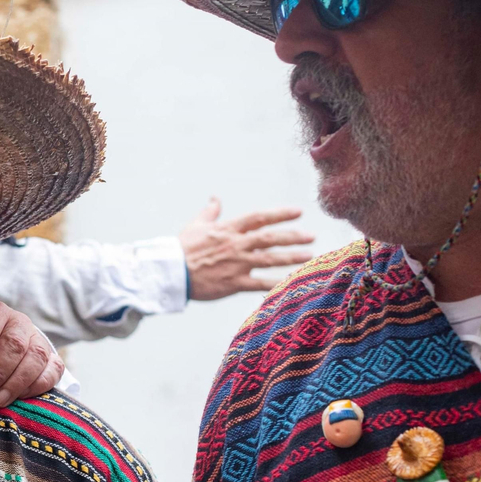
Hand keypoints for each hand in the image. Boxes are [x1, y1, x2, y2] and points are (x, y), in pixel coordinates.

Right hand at [179, 198, 313, 300]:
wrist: (169, 272)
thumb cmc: (181, 248)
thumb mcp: (196, 225)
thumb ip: (210, 211)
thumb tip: (215, 198)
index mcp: (227, 229)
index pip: (259, 218)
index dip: (280, 214)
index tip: (299, 212)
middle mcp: (235, 245)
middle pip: (270, 238)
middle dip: (293, 236)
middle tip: (311, 236)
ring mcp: (236, 264)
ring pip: (269, 259)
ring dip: (291, 257)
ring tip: (310, 255)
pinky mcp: (233, 283)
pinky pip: (259, 284)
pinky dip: (276, 283)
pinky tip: (291, 283)